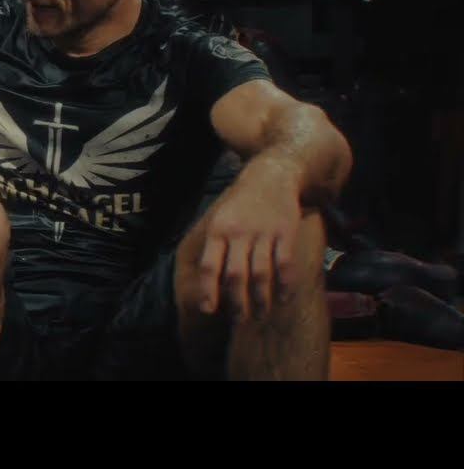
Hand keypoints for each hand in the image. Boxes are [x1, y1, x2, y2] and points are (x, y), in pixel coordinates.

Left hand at [195, 164, 302, 320]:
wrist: (271, 175)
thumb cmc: (240, 203)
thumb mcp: (218, 218)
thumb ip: (214, 246)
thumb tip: (208, 281)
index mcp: (219, 230)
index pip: (211, 266)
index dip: (209, 290)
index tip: (209, 310)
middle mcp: (240, 233)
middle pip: (236, 275)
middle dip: (237, 302)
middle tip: (239, 319)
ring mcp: (264, 233)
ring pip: (261, 274)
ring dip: (261, 299)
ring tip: (260, 315)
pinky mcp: (286, 232)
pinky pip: (285, 264)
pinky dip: (284, 285)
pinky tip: (282, 299)